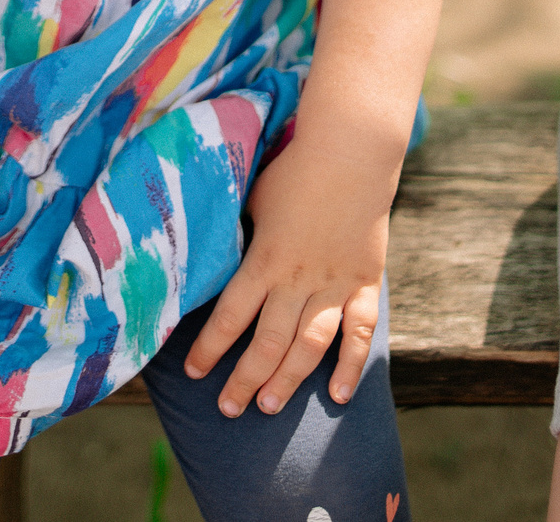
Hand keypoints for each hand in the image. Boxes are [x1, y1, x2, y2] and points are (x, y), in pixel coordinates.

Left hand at [182, 138, 395, 415]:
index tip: (195, 373)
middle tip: (228, 409)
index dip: (210, 348)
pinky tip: (338, 394)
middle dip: (244, 379)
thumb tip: (204, 253)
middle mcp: (299, 278)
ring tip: (268, 405)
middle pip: (268, 341)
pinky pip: (360, 331)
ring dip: (288, 379)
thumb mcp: (254, 199)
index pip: (230, 315)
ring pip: (310, 344)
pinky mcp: (365, 281)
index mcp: (266, 258)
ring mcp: (335, 283)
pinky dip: (351, 364)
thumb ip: (237, 234)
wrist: (352, 151)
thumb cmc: (293, 171)